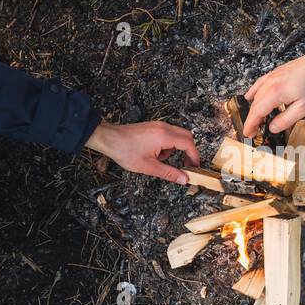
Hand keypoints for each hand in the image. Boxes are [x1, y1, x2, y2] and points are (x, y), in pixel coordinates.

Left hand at [85, 121, 200, 184]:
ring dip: (176, 149)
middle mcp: (163, 127)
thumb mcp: (149, 167)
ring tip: (162, 161)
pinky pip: (168, 135)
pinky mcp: (153, 127)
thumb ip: (169, 173)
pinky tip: (155, 154)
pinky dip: (168, 145)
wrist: (109, 139)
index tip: (195, 167)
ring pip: (177, 136)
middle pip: (187, 137)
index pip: (189, 144)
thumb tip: (184, 179)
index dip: (194, 157)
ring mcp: (158, 125)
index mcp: (164, 136)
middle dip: (189, 152)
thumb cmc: (125, 151)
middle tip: (186, 165)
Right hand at [243, 56, 304, 137]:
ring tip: (255, 119)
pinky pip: (259, 83)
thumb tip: (272, 128)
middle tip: (253, 131)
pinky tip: (250, 96)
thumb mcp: (303, 109)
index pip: (257, 112)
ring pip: (256, 94)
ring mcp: (272, 76)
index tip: (248, 133)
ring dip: (253, 108)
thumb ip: (285, 120)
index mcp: (275, 93)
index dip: (251, 124)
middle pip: (255, 104)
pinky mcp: (276, 73)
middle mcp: (270, 83)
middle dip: (252, 119)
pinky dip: (254, 92)